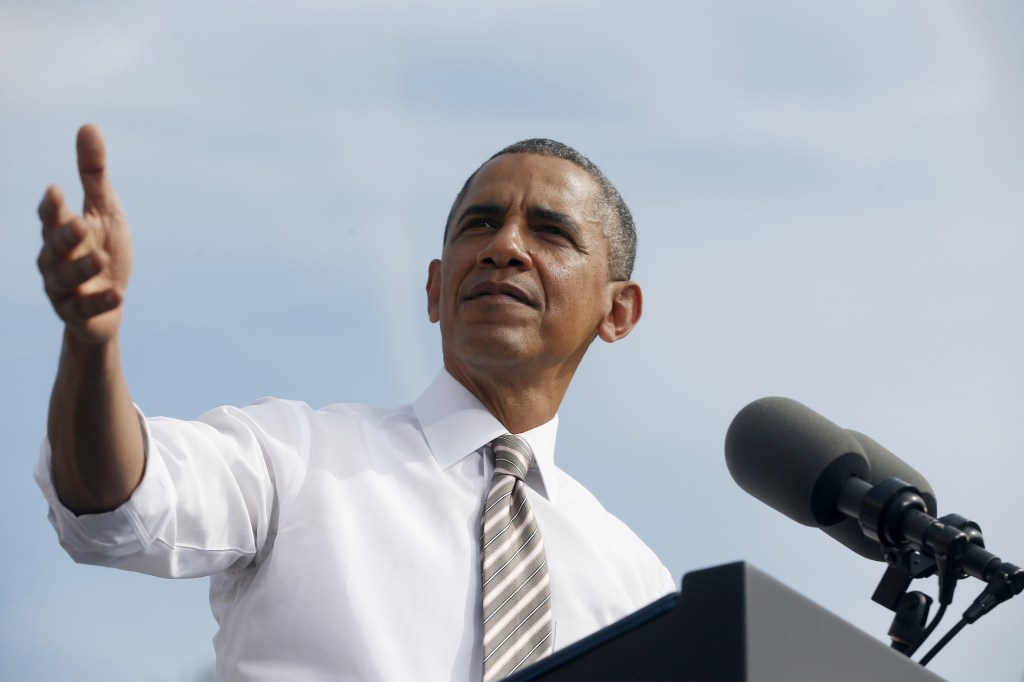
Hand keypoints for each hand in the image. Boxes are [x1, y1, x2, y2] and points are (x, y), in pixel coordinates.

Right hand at [37, 124, 132, 344]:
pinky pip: (86, 308)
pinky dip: (101, 301)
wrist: (108, 305)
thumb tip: (88, 125)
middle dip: (65, 236)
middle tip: (81, 224)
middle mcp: (54, 259)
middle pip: (54, 246)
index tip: (57, 190)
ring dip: (82, 268)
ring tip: (101, 257)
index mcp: (61, 232)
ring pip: (65, 278)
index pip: (50, 216)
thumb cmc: (102, 250)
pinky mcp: (77, 314)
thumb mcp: (104, 210)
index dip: (52, 206)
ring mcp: (63, 289)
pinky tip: (119, 294)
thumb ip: (93, 174)